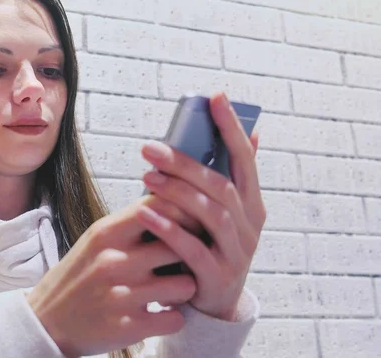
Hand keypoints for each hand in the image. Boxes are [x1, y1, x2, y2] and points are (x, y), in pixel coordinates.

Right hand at [26, 200, 196, 356]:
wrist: (47, 321)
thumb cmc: (79, 274)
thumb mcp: (97, 239)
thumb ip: (132, 221)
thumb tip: (173, 201)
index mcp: (107, 233)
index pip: (160, 208)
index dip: (184, 213)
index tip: (190, 224)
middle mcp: (114, 261)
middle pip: (180, 245)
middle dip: (190, 254)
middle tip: (188, 261)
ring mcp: (121, 295)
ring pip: (185, 285)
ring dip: (184, 289)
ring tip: (173, 290)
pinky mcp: (127, 328)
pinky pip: (175, 320)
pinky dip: (173, 318)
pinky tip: (162, 313)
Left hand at [140, 92, 265, 320]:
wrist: (214, 301)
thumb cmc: (212, 244)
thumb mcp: (223, 211)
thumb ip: (228, 176)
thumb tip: (251, 133)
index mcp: (251, 202)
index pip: (245, 158)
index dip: (231, 127)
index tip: (216, 96)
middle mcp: (250, 223)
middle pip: (220, 185)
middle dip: (185, 163)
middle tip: (150, 149)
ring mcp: (237, 250)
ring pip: (211, 213)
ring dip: (176, 192)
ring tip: (145, 177)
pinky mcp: (218, 275)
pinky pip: (193, 249)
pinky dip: (169, 229)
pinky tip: (145, 213)